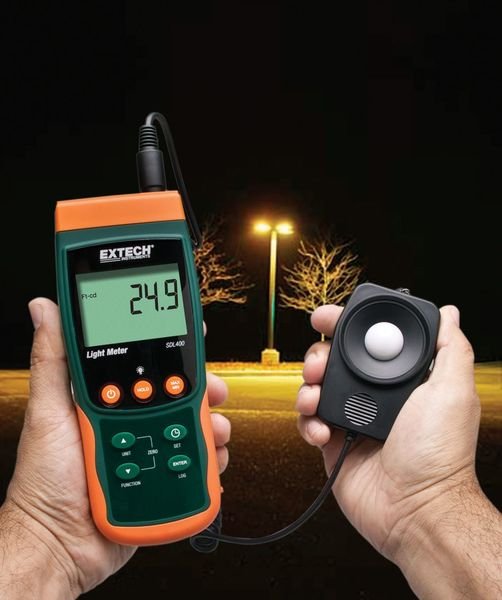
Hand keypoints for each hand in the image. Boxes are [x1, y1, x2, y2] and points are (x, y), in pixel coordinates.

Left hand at [2, 298, 230, 597]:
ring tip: (212, 433)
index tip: (192, 336)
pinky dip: (210, 463)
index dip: (172, 352)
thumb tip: (45, 310)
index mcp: (109, 402)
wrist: (58, 546)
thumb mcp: (47, 412)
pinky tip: (207, 463)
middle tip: (213, 391)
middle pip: (179, 397)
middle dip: (204, 390)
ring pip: (194, 430)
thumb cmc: (45, 481)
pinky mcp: (163, 483)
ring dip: (212, 427)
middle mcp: (133, 423)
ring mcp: (150, 452)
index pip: (146, 368)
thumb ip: (52, 361)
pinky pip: (197, 468)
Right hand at [297, 304, 480, 559]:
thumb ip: (450, 347)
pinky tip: (322, 431)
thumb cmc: (440, 456)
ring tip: (315, 397)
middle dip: (318, 354)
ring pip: (315, 386)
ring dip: (308, 386)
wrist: (415, 511)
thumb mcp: (453, 392)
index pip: (368, 341)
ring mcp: (352, 417)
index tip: (328, 317)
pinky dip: (307, 421)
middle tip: (318, 363)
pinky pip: (307, 421)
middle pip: (334, 359)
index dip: (345, 325)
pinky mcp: (333, 442)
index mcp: (400, 380)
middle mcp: (374, 395)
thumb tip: (448, 314)